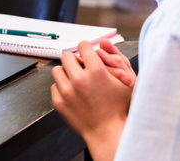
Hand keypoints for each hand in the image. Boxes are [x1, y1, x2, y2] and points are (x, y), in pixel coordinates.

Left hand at [51, 41, 132, 160]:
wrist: (107, 133)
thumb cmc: (118, 108)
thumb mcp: (125, 81)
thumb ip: (114, 60)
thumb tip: (101, 45)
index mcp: (96, 71)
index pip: (83, 46)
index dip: (86, 48)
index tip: (87, 53)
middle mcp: (79, 80)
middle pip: (67, 55)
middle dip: (75, 60)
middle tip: (81, 68)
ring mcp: (67, 92)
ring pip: (58, 70)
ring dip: (66, 73)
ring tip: (76, 81)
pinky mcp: (59, 103)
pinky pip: (54, 86)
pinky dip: (62, 88)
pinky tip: (73, 94)